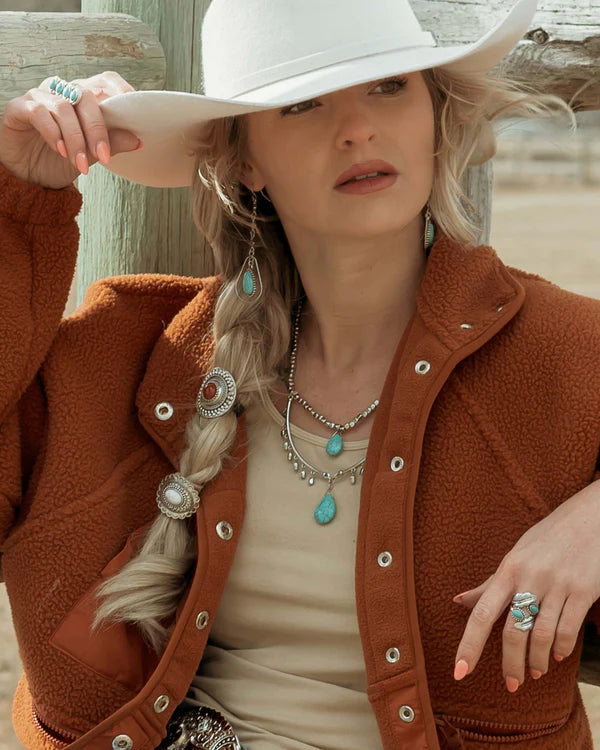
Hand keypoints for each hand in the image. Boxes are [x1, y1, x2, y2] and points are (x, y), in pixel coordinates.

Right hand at [0, 71, 142, 188]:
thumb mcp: (92, 154)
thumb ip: (112, 143)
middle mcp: (62, 91)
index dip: (120, 92)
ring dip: (75, 139)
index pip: (105, 81)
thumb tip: (138, 140)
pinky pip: (38, 112)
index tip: (133, 116)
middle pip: (85, 96)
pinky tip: (61, 151)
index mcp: (84, 98)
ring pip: (63, 107)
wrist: (29, 177)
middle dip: (97, 130)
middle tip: (103, 157)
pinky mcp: (19, 108)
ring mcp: (39, 97)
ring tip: (82, 164)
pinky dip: (53, 133)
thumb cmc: (60, 160)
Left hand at [451, 480, 599, 691]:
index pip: (481, 613)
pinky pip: (567, 629)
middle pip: (513, 632)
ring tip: (535, 672)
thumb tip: (458, 601)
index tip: (459, 671)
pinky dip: (561, 648)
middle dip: (510, 664)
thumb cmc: (547, 538)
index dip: (469, 645)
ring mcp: (557, 584)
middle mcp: (530, 577)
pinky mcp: (583, 591)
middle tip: (511, 684)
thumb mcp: (516, 555)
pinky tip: (557, 655)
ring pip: (541, 635)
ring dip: (536, 661)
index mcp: (508, 569)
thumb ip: (491, 583)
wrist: (589, 518)